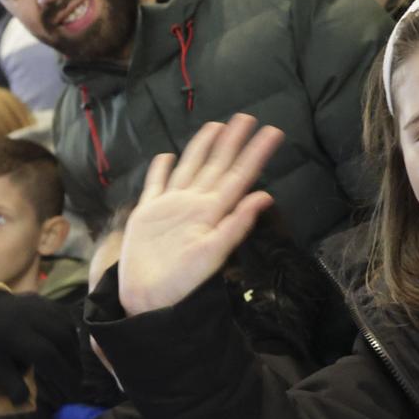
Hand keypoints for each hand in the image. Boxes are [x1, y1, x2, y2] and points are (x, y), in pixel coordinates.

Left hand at [0, 292, 78, 406]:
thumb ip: (10, 384)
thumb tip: (26, 403)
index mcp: (12, 334)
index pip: (46, 354)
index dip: (62, 375)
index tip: (71, 393)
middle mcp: (27, 315)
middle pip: (62, 338)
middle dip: (73, 363)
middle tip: (76, 383)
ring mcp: (35, 304)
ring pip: (66, 325)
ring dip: (74, 348)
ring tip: (74, 368)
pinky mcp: (40, 299)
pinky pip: (63, 315)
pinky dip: (70, 332)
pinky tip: (69, 348)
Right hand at [118, 115, 281, 314]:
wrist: (146, 301)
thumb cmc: (182, 283)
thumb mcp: (213, 254)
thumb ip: (237, 224)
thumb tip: (266, 197)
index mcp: (211, 212)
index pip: (238, 176)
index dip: (254, 153)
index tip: (272, 132)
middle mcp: (194, 205)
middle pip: (217, 166)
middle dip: (232, 142)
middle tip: (247, 117)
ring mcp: (170, 208)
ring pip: (190, 168)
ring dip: (202, 147)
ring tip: (216, 126)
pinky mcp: (147, 214)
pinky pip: (155, 185)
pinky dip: (160, 170)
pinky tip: (166, 155)